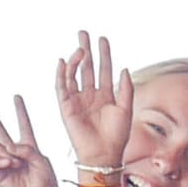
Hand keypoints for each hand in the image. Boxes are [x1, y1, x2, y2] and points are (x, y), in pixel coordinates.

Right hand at [0, 95, 62, 186]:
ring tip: (16, 162)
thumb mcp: (42, 161)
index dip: (20, 111)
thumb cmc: (46, 182)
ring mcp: (5, 162)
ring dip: (4, 152)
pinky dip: (0, 161)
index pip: (23, 125)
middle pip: (0, 129)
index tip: (17, 97)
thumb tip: (9, 147)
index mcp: (29, 147)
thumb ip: (27, 150)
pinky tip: (9, 164)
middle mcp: (15, 152)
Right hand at [52, 33, 130, 166]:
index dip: (104, 54)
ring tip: (81, 48)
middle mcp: (90, 95)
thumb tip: (124, 68)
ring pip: (74, 74)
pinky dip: (62, 74)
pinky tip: (65, 62)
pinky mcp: (66, 107)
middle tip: (83, 33)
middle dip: (85, 50)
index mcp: (105, 95)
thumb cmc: (117, 135)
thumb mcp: (126, 108)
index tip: (103, 38)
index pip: (103, 69)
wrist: (104, 154)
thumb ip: (125, 88)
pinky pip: (61, 87)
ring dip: (76, 60)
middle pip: (87, 67)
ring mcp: (77, 100)